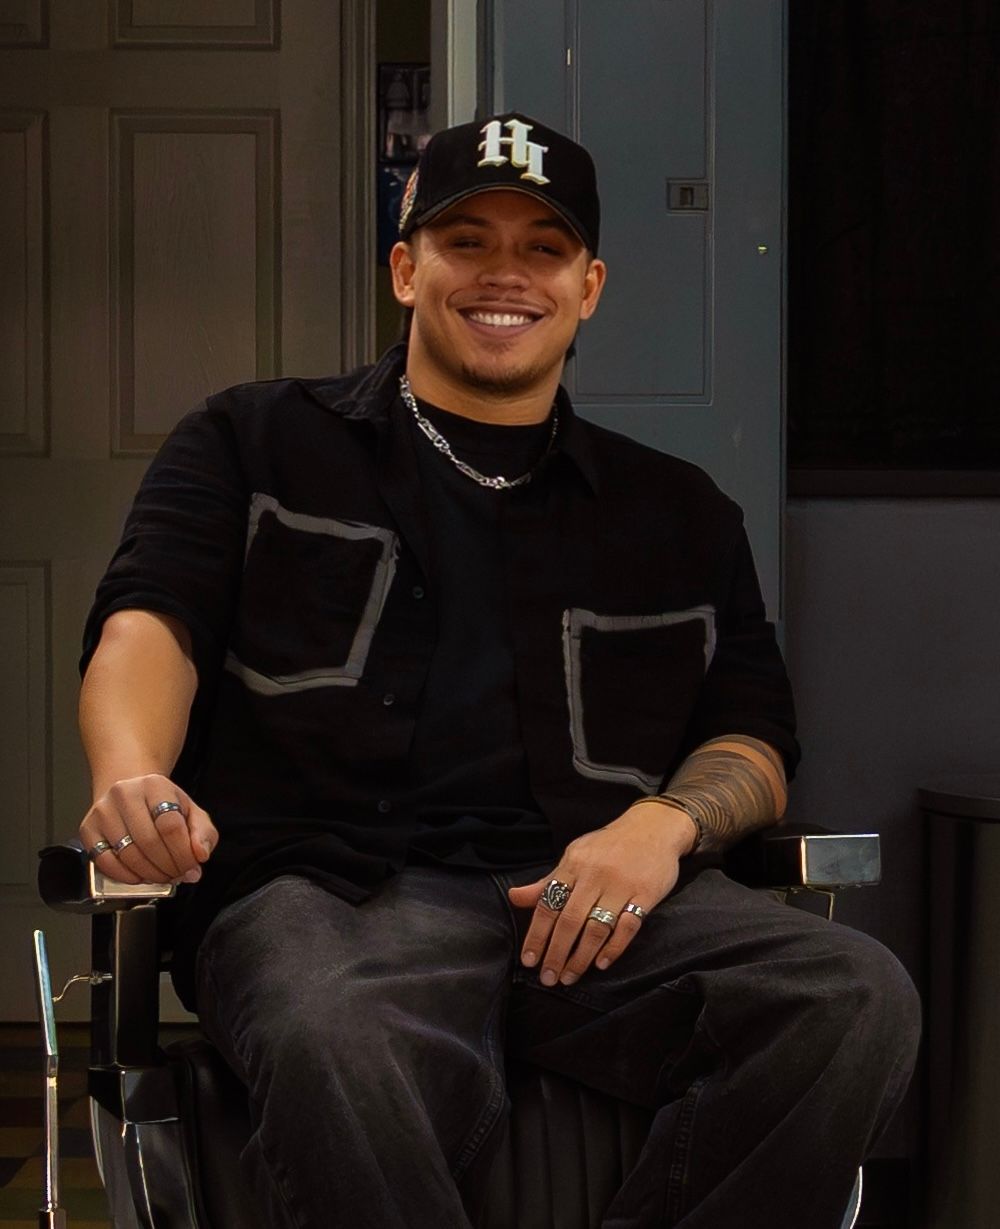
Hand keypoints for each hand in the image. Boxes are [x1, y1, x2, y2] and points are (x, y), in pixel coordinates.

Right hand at [79, 774, 217, 884]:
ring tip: (162, 876)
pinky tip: (139, 876)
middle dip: (167, 867)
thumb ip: (203, 833)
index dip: (183, 854)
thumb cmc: (161, 805)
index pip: (171, 826)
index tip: (191, 867)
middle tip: (177, 875)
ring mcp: (103, 811)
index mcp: (155, 785)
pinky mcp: (88, 829)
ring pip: (128, 854)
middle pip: (149, 842)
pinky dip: (125, 876)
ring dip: (149, 874)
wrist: (130, 793)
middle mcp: (125, 794)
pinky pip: (105, 862)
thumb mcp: (191, 812)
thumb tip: (200, 854)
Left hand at [507, 801, 696, 986]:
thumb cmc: (608, 845)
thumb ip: (547, 881)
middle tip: (548, 979)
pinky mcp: (645, 894)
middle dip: (556, 953)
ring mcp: (621, 886)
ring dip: (581, 957)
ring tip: (569, 977)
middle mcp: (595, 876)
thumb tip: (514, 897)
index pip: (548, 904)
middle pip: (569, 921)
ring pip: (596, 928)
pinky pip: (628, 927)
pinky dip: (613, 948)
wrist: (653, 827)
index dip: (536, 935)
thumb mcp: (575, 856)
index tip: (529, 960)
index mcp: (573, 865)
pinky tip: (601, 964)